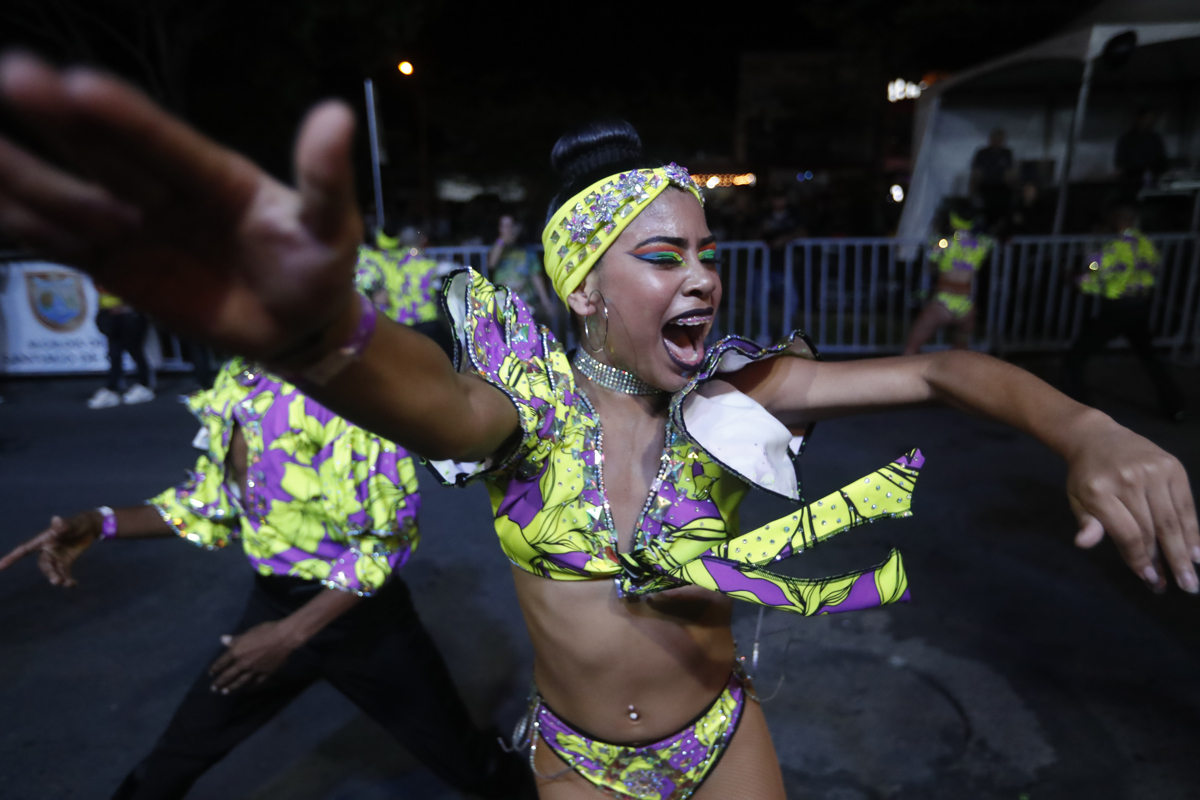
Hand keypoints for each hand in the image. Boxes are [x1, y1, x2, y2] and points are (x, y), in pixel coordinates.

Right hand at [0, 53, 362, 360]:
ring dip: (23, 170)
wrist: (300, 324)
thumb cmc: (319, 267)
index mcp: (215, 174)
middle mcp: (164, 191)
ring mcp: (134, 228)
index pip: (165, 143)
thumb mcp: (333, 225)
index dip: (126, 119)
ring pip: (70, 196)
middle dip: (60, 122)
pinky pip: (59, 243)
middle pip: (106, 156)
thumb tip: (339, 113)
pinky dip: (19, 220)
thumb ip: (324, 177)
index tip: (81, 84)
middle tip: (15, 75)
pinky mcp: (114, 266)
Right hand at [0, 511, 100, 585]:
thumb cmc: (78, 522)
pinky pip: (64, 573)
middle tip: (57, 581)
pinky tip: (73, 585)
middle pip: (44, 564)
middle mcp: (47, 550)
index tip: (0, 566)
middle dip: (49, 573)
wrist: (90, 527)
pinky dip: (68, 579)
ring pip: (53, 570)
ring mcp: (57, 557)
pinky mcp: (66, 562)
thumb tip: (56, 519)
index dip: (11, 558)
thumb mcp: (72, 524)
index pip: (24, 549)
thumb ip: (64, 525)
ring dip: (59, 578)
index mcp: (43, 540)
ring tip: (67, 583)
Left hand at [208, 621, 299, 693]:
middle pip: (228, 676)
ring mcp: (254, 670)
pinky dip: (251, 684)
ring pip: (240, 681)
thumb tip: (222, 640)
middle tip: (214, 689)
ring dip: (231, 687)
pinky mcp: (266, 673)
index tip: (210, 674)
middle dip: (220, 683)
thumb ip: (235, 639)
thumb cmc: (265, 631)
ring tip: (225, 692)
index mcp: (237, 652)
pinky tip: (248, 686)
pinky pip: (256, 681)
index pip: (222, 663)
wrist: (284, 637)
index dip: (215, 669)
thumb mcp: (248, 633)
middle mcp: (243, 664)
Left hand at [1066, 417, 1199, 593]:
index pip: (1127, 533)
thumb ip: (1086, 522)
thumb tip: (1083, 543)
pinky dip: (1192, 530)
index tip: (1150, 580)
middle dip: (1168, 561)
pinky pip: (1186, 504)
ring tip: (1190, 577)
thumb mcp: (1077, 498)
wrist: (1097, 437)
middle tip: (1183, 586)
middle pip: (1154, 529)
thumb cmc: (1086, 476)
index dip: (1140, 560)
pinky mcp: (1172, 466)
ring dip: (1184, 551)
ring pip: (1172, 519)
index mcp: (1100, 490)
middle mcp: (1129, 479)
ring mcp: (1153, 470)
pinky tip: (1196, 551)